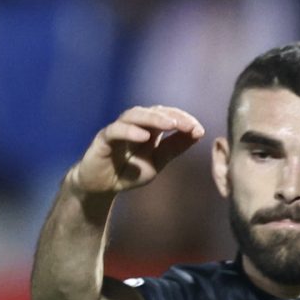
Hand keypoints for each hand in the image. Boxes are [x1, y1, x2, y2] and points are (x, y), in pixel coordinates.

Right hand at [68, 106, 204, 200]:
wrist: (100, 188)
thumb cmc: (128, 173)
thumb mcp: (157, 162)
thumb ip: (174, 148)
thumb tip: (198, 133)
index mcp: (148, 128)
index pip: (168, 115)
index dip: (184, 119)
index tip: (199, 130)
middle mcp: (133, 124)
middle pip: (153, 111)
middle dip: (172, 116)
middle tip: (188, 125)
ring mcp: (117, 129)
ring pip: (134, 115)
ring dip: (153, 118)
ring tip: (170, 124)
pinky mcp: (102, 139)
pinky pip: (115, 130)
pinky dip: (129, 131)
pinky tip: (143, 137)